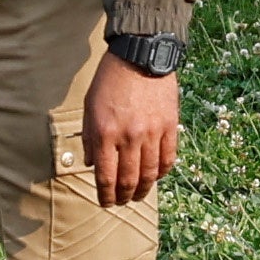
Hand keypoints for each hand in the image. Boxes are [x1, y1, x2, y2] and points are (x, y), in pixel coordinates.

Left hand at [84, 57, 181, 206]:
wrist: (140, 56)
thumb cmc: (110, 80)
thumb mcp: (89, 107)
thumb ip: (90, 138)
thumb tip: (92, 164)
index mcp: (106, 133)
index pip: (106, 176)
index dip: (105, 195)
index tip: (105, 202)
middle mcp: (129, 137)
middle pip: (128, 180)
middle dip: (123, 197)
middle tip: (121, 202)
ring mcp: (152, 133)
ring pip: (150, 174)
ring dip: (143, 190)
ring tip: (138, 195)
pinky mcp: (169, 126)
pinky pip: (168, 158)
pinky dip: (162, 172)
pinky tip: (156, 177)